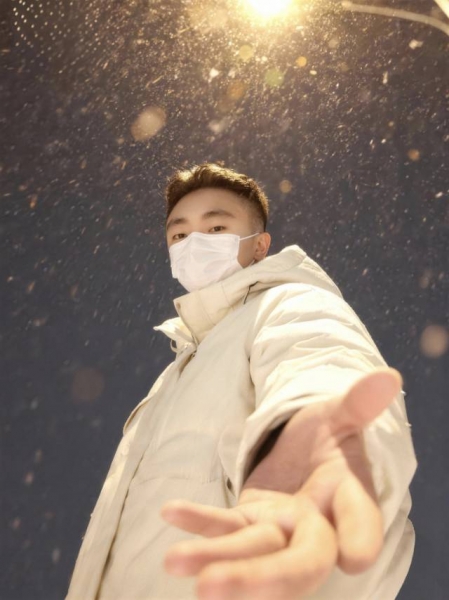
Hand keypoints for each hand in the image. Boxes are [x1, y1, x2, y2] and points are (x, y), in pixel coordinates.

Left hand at [160, 367, 401, 598]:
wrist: (305, 452)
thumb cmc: (329, 436)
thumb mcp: (340, 415)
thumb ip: (358, 402)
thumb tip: (388, 376)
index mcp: (349, 497)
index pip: (361, 521)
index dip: (360, 538)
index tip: (354, 558)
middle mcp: (318, 526)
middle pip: (299, 561)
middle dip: (261, 576)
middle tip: (211, 587)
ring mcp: (280, 528)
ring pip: (252, 550)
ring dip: (215, 558)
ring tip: (173, 560)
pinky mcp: (249, 521)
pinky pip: (223, 524)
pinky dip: (198, 521)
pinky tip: (169, 512)